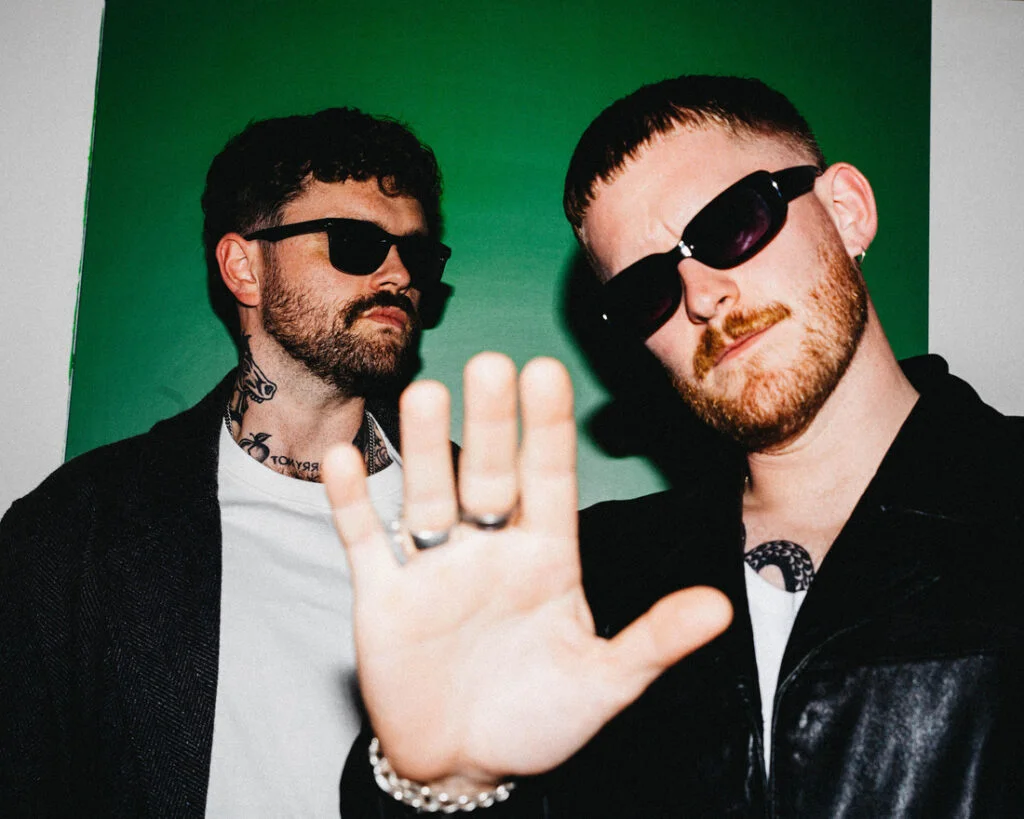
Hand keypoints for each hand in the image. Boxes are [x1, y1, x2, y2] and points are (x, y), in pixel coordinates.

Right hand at [324, 353, 731, 786]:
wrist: (463, 765)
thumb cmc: (538, 719)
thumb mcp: (603, 684)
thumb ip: (654, 642)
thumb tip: (722, 609)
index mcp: (545, 558)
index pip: (549, 481)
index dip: (546, 430)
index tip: (545, 372)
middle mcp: (489, 550)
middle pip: (487, 476)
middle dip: (488, 425)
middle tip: (488, 364)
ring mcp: (434, 569)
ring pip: (427, 494)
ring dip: (423, 449)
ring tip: (424, 394)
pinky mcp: (385, 597)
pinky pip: (365, 542)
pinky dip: (352, 504)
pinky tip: (345, 460)